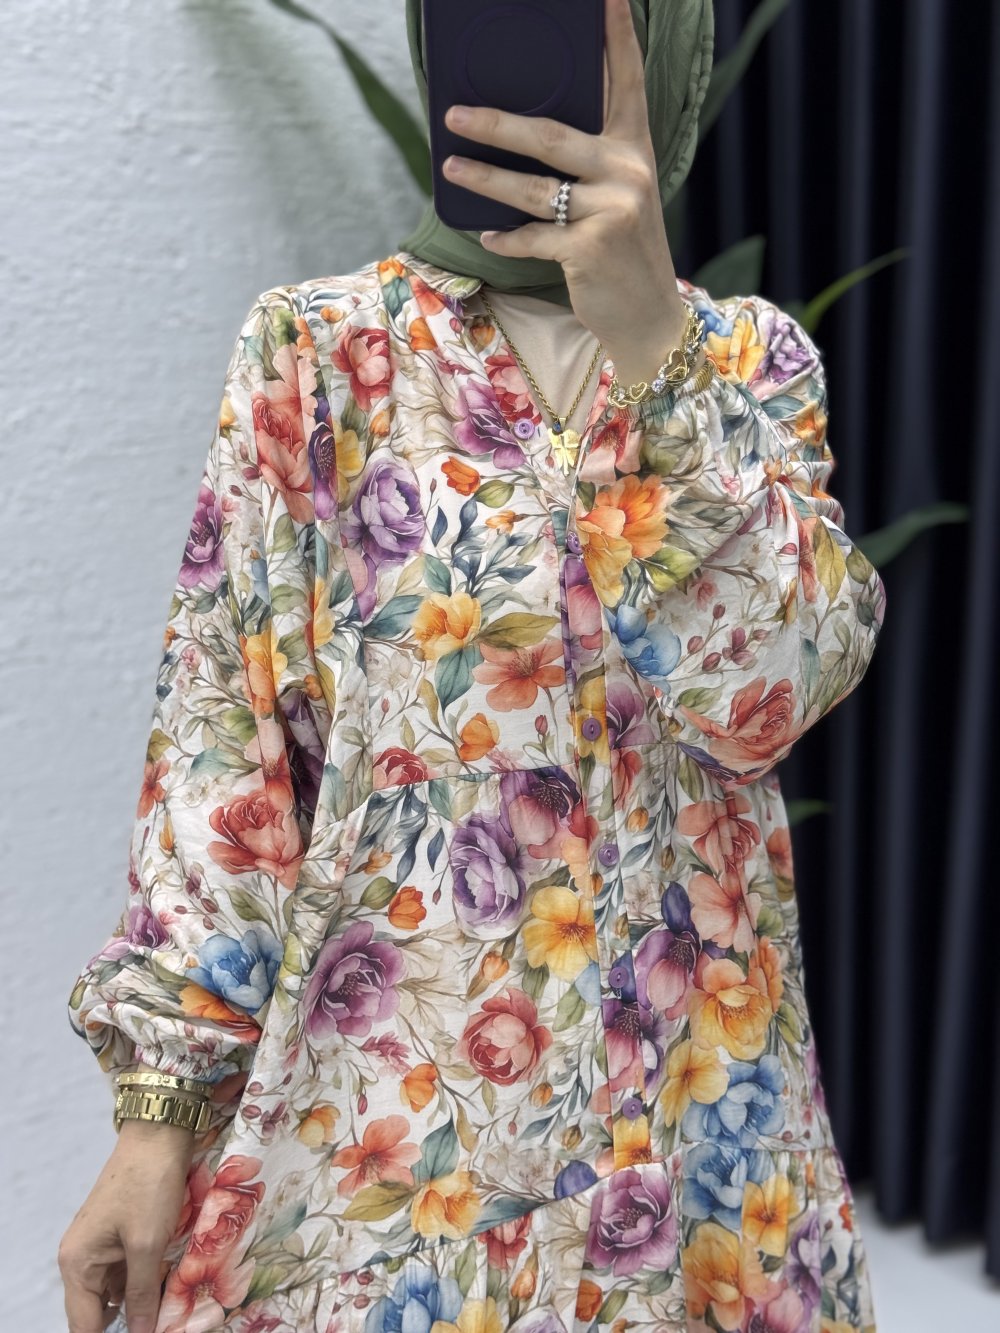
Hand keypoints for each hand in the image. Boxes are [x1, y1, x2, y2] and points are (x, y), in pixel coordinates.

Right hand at [58, 1120, 194, 1332]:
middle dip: (129, 1321)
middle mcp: (81, 1258)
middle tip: (162, 1324)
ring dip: (141, 1302)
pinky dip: (147, 1280)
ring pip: (117, 1292)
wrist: (158, 1135)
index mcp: (77, 1264)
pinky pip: (128, 1271)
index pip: (84, 1326)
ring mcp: (100, 1245)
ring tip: (170, 1310)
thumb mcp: (148, 1244)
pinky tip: (170, 1285)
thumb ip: (141, 1294)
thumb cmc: (149, 1185)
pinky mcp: (120, 1234)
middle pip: (99, 1312)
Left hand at [441, 0, 693, 385]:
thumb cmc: (624, 251)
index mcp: (635, 149)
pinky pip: (532, 237)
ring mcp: (611, 212)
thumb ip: (588, 164)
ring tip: (451, 168)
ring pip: (532, 189)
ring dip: (485, 179)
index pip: (626, 81)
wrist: (649, 316)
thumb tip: (524, 135)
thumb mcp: (618, 197)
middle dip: (497, 124)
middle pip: (551, 136)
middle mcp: (628, 173)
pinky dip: (506, 239)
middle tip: (454, 114)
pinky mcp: (590, 250)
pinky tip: (487, 235)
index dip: (616, 36)